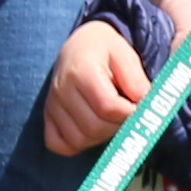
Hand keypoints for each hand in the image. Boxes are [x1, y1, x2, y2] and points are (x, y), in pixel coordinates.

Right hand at [39, 20, 148, 155]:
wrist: (80, 45)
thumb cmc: (106, 50)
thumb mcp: (125, 54)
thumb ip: (135, 78)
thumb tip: (143, 102)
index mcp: (81, 70)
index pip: (108, 106)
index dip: (130, 112)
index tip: (140, 106)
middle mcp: (61, 90)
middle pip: (94, 127)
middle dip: (118, 126)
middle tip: (127, 113)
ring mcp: (52, 105)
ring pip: (78, 140)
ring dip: (101, 137)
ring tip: (111, 119)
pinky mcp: (48, 116)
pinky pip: (58, 145)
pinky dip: (76, 145)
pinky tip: (91, 130)